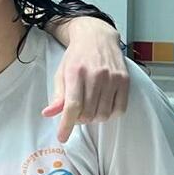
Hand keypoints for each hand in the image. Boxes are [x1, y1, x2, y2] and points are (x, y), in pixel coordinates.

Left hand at [45, 17, 129, 141]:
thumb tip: (48, 114)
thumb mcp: (61, 72)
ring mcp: (112, 78)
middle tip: (78, 113)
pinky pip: (119, 109)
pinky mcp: (125, 81)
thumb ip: (57, 95)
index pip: (72, 106)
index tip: (62, 137)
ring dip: (95, 118)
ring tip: (90, 108)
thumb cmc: (76, 57)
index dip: (66, 125)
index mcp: (75, 73)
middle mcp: (95, 75)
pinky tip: (103, 106)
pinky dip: (110, 114)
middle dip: (80, 120)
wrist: (96, 37)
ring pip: (103, 114)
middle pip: (88, 113)